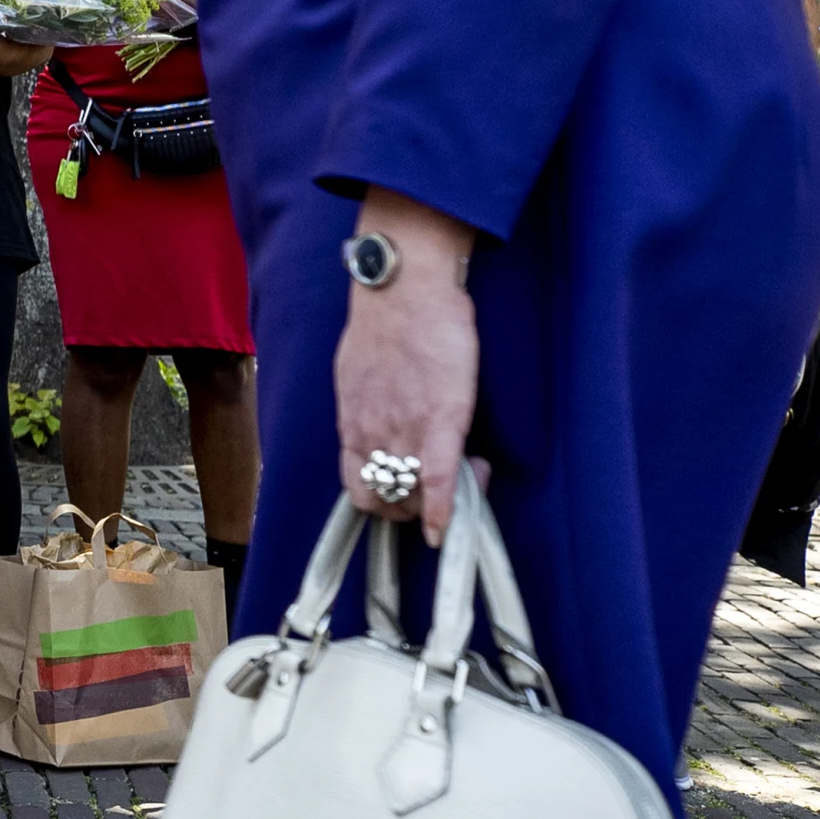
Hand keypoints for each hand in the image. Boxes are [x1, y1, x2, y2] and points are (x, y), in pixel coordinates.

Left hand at [337, 194, 478, 533]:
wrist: (404, 291)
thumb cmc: (385, 322)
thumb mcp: (357, 372)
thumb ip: (367, 402)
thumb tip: (380, 412)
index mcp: (352, 424)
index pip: (356, 487)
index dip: (383, 500)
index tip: (409, 490)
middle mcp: (371, 435)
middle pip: (384, 500)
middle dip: (414, 506)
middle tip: (445, 484)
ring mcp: (404, 431)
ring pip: (411, 497)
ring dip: (436, 504)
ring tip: (467, 476)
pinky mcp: (440, 421)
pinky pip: (440, 481)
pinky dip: (446, 512)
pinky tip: (450, 527)